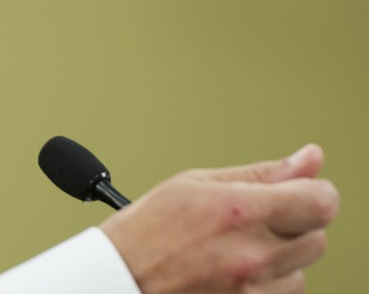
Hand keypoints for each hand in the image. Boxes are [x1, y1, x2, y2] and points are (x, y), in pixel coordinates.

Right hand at [99, 144, 338, 292]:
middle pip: (317, 237)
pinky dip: (265, 285)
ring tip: (234, 249)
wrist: (118, 282)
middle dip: (294, 225)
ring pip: (301, 271)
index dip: (315, 193)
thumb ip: (260, 173)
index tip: (302, 191)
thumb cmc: (144, 233)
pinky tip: (232, 272)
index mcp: (238, 212)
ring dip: (279, 259)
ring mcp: (251, 291)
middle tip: (254, 220)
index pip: (321, 202)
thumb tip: (308, 159)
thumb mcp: (194, 183)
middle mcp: (251, 255)